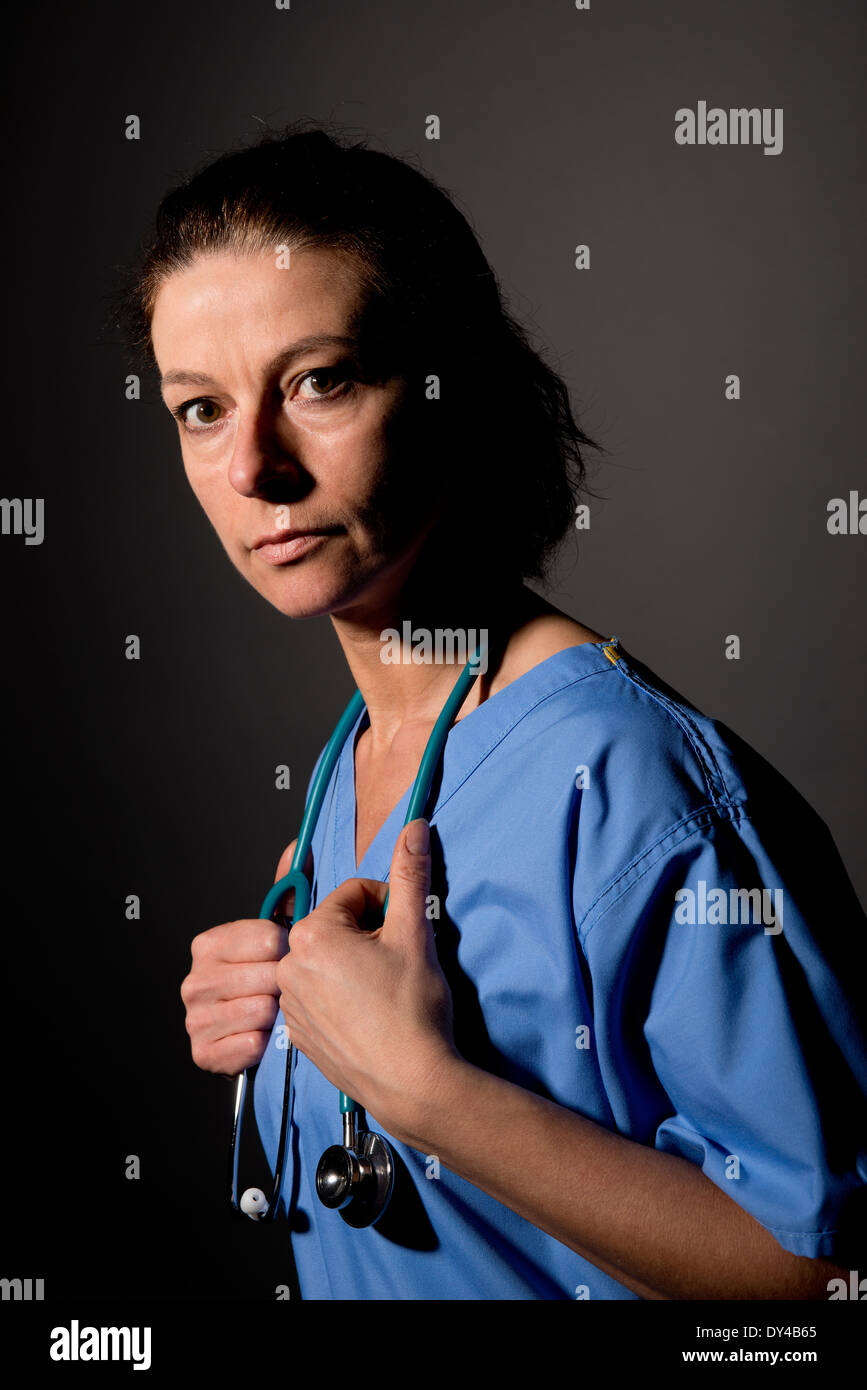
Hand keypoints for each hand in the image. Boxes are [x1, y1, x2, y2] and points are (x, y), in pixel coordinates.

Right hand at [180, 838, 300, 1076]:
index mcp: (210, 944)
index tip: (296, 957)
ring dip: (280, 1016)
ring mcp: (195, 1017)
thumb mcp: (282, 932)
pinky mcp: (203, 1053)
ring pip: (261, 1011)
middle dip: (289, 985)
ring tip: (282, 1013)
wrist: (259, 1037)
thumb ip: (289, 889)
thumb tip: (299, 848)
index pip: (268, 939)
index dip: (291, 950)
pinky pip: (249, 1045)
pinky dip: (266, 1044)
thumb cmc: (273, 979)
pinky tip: (268, 1039)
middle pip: (267, 977)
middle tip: (294, 991)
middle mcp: (195, 979)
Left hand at [275, 818, 458, 1139]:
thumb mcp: (414, 933)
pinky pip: (320, 994)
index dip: (386, 906)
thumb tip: (413, 827)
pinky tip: (370, 1012)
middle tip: (397, 962)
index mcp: (312, 936)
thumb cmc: (413, 1011)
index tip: (404, 931)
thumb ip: (410, 874)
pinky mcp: (299, 1033)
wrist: (413, 1083)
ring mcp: (291, 1004)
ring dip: (355, 964)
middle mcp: (289, 968)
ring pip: (328, 960)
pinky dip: (343, 995)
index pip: (353, 894)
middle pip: (337, 926)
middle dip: (369, 935)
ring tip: (385, 990)